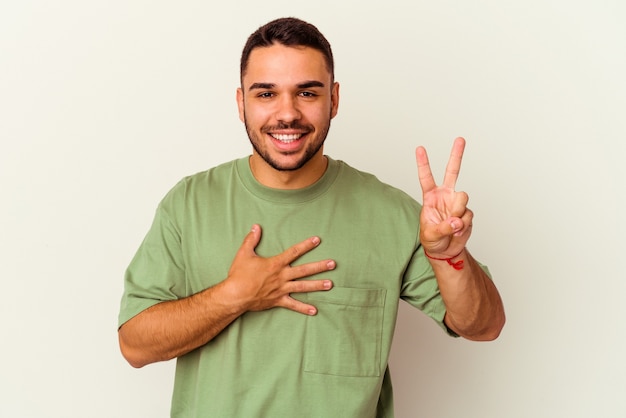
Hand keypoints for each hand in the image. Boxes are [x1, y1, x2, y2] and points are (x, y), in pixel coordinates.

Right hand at [225, 224, 334, 314]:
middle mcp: (282, 276)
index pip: (294, 252)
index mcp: (276, 264)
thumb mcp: (244, 254)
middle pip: (305, 270)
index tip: (317, 240)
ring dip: (317, 285)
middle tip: (333, 264)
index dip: (306, 245)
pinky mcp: (278, 301)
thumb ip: (251, 239)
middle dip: (320, 266)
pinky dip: (303, 308)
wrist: (235, 295)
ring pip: (303, 286)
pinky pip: (293, 305)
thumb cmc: (239, 275)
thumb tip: (255, 226)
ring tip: (330, 284)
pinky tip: (314, 310)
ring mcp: (282, 289)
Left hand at [416, 137, 473, 257]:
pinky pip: (468, 215)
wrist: (446, 251)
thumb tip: (457, 221)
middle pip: (452, 171)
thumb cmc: (432, 240)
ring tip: (452, 225)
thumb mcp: (431, 235)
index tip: (420, 148)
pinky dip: (463, 226)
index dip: (423, 163)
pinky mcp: (467, 212)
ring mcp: (457, 203)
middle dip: (457, 155)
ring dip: (458, 212)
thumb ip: (443, 227)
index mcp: (431, 196)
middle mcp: (445, 195)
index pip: (426, 177)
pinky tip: (457, 231)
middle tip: (460, 139)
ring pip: (463, 197)